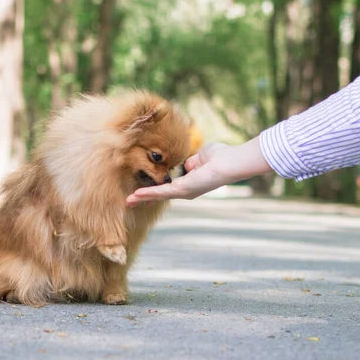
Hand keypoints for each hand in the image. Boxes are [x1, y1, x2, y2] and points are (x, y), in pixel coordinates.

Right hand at [126, 137, 272, 206]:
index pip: (168, 188)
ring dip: (143, 198)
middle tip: (130, 202)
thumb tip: (186, 164)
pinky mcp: (183, 190)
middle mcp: (186, 191)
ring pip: (158, 195)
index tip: (143, 193)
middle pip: (160, 195)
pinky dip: (149, 194)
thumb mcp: (201, 157)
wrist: (231, 162)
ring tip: (129, 201)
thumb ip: (191, 161)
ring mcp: (184, 192)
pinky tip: (137, 196)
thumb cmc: (221, 157)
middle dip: (145, 198)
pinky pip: (162, 191)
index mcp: (190, 183)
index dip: (155, 190)